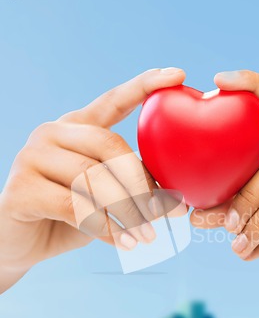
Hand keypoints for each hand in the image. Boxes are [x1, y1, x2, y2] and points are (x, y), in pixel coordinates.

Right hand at [0, 68, 185, 292]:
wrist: (23, 243)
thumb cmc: (71, 215)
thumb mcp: (104, 195)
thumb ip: (129, 185)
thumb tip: (176, 200)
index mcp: (76, 127)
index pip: (112, 101)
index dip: (144, 86)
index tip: (178, 75)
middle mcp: (52, 133)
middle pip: (109, 145)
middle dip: (141, 183)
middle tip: (165, 212)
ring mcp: (31, 157)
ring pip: (93, 178)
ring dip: (128, 211)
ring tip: (148, 235)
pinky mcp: (21, 189)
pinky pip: (74, 207)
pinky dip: (105, 228)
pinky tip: (125, 243)